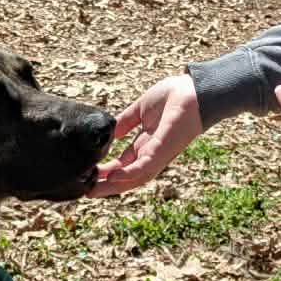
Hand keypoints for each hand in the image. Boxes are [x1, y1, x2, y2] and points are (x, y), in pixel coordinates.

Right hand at [90, 74, 202, 195]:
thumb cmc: (174, 96)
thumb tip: (110, 130)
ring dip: (113, 185)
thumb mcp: (140, 109)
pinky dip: (128, 174)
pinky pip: (144, 167)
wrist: (195, 90)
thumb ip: (126, 121)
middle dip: (106, 184)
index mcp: (146, 144)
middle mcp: (151, 153)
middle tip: (85, 191)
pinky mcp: (164, 150)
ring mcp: (158, 154)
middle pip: (126, 176)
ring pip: (133, 177)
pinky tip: (112, 176)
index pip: (124, 164)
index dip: (106, 171)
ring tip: (93, 191)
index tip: (88, 174)